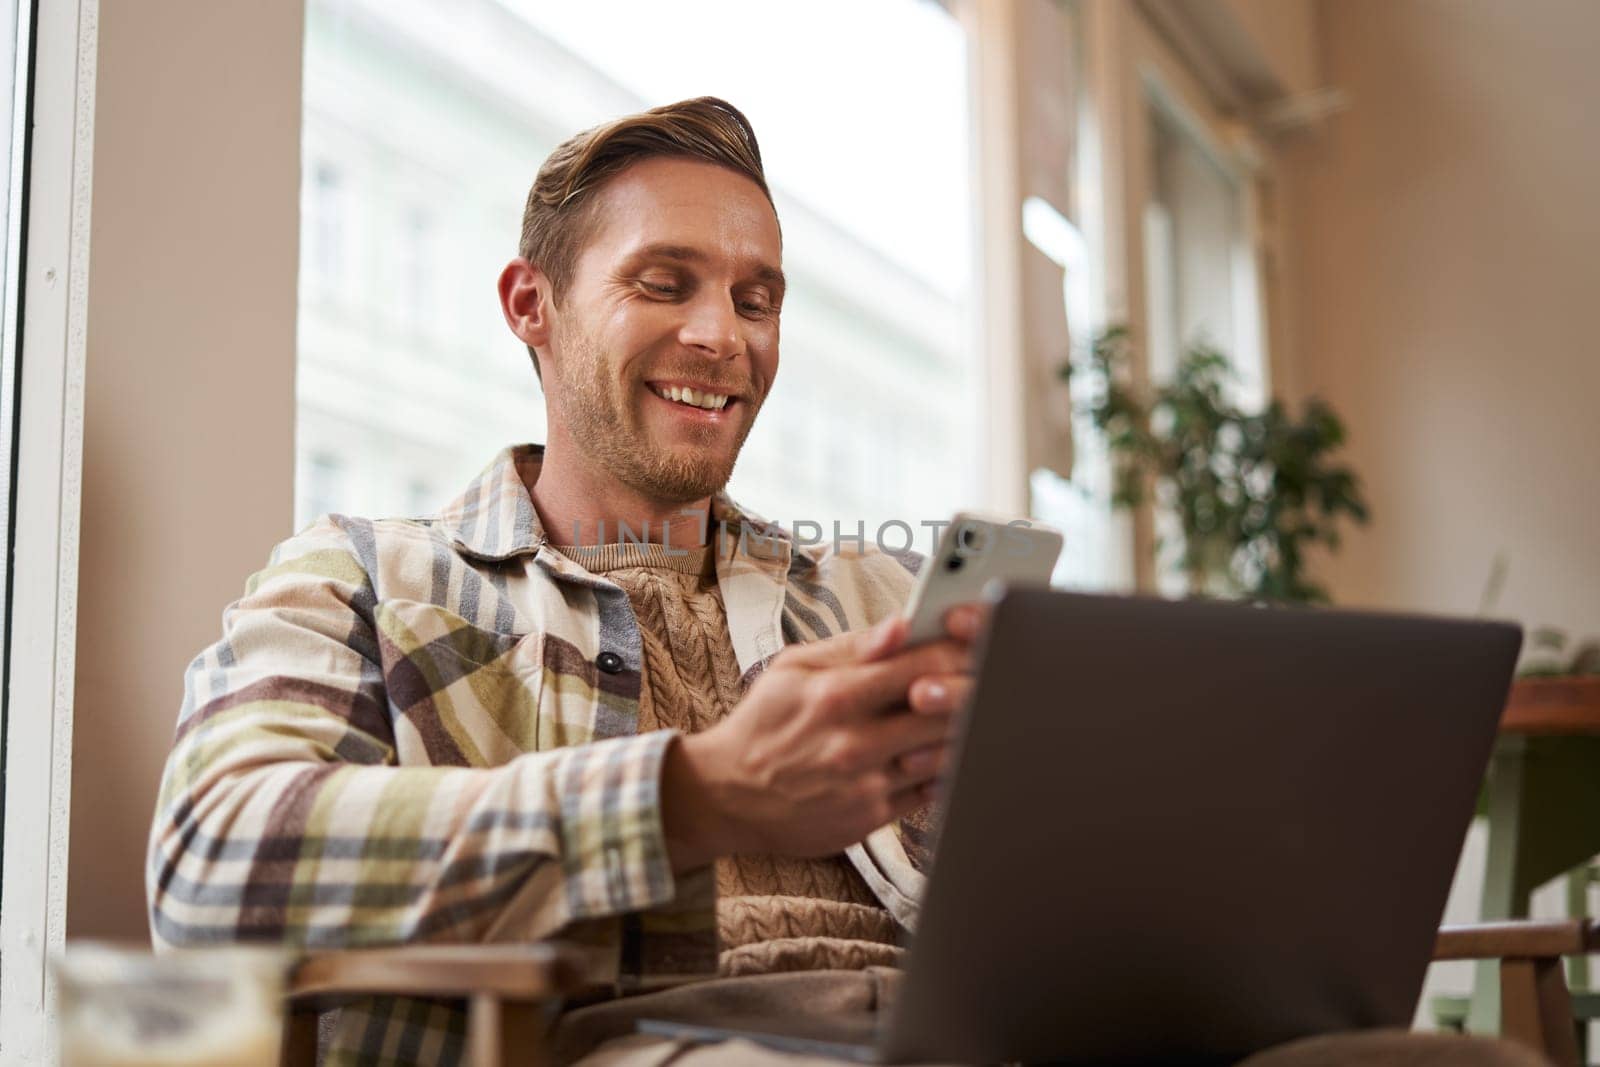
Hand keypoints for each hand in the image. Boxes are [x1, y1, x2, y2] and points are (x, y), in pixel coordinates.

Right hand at [662, 602, 987, 870]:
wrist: (728, 795)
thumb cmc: (763, 724)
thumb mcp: (793, 669)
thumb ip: (853, 647)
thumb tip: (900, 625)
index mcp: (836, 695)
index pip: (920, 664)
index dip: (960, 646)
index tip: (977, 635)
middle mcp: (856, 742)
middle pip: (945, 710)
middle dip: (976, 685)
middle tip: (994, 670)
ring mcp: (868, 784)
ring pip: (946, 752)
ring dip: (967, 728)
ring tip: (977, 708)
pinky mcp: (873, 817)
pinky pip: (931, 789)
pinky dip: (947, 766)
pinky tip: (947, 747)